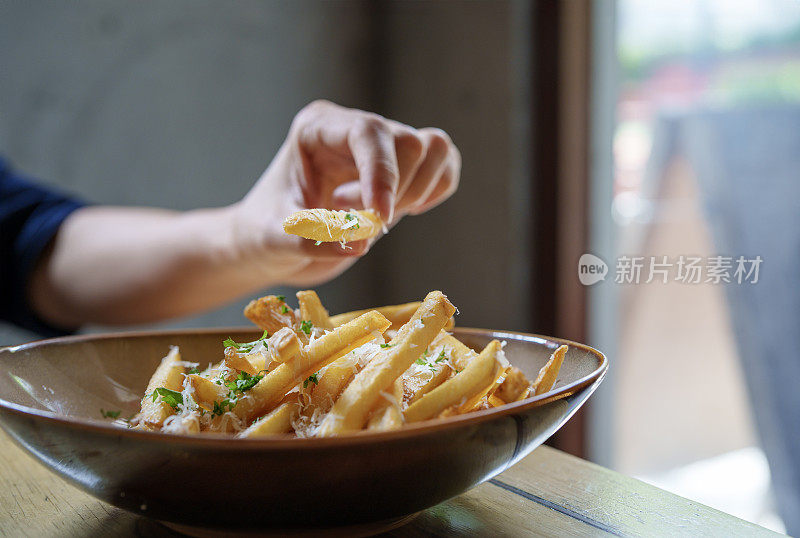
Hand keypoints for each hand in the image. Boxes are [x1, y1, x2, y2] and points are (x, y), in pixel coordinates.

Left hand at [233, 100, 460, 286]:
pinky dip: (435, 192)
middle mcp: (353, 130)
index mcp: (318, 128)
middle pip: (408, 142)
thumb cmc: (264, 235)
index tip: (379, 219)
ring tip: (374, 219)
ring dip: (416, 193)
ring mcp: (382, 149)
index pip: (368, 131)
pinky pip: (445, 167)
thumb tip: (360, 241)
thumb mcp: (272, 239)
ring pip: (435, 150)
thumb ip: (308, 237)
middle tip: (359, 223)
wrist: (271, 247)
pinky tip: (398, 215)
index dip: (382, 174)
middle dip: (395, 192)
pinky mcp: (402, 172)